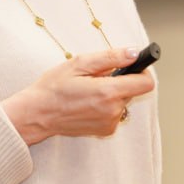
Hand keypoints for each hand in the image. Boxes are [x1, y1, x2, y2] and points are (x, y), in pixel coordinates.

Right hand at [1, 47, 154, 144]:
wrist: (37, 114)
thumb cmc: (54, 87)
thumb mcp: (79, 63)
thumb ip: (111, 57)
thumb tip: (134, 53)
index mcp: (108, 92)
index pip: (146, 83)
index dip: (141, 71)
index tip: (130, 67)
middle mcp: (113, 110)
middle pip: (133, 91)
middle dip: (121, 81)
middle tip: (97, 78)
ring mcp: (110, 123)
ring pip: (123, 102)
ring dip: (112, 94)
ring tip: (88, 91)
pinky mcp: (105, 131)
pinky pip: (115, 113)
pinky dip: (106, 106)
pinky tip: (87, 103)